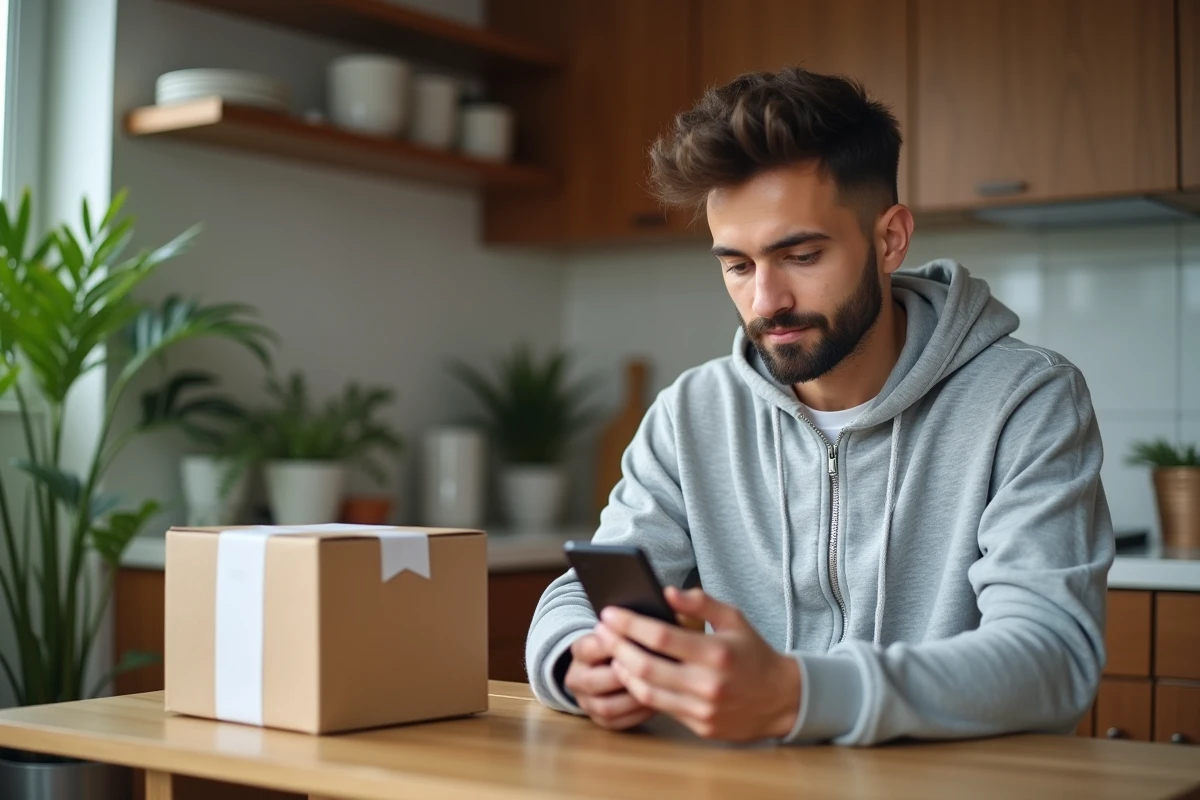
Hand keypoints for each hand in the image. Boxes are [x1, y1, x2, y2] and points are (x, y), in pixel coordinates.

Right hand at [564, 631, 654, 730]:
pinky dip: (638, 715)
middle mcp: (576, 678)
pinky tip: (657, 704)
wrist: (601, 667)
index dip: (615, 646)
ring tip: (657, 690)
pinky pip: (618, 723)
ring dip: (633, 699)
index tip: (642, 641)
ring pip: (606, 707)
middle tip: (652, 670)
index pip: (591, 648)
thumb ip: (626, 632)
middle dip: (624, 676)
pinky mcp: (599, 721)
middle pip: (594, 681)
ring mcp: (586, 703)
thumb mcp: (616, 632)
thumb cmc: (618, 646)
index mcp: (579, 651)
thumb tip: (649, 631)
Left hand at [595, 587, 800, 741]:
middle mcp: (707, 684)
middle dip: (617, 646)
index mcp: (716, 652)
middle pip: (646, 665)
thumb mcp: (735, 619)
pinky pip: (660, 706)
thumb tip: (666, 592)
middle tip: (600, 631)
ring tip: (611, 652)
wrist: (782, 700)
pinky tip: (631, 673)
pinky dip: (640, 689)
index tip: (609, 613)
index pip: (661, 636)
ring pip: (647, 691)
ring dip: (623, 670)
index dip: (630, 624)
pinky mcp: (699, 726)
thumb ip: (702, 602)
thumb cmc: (754, 653)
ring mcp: (702, 709)